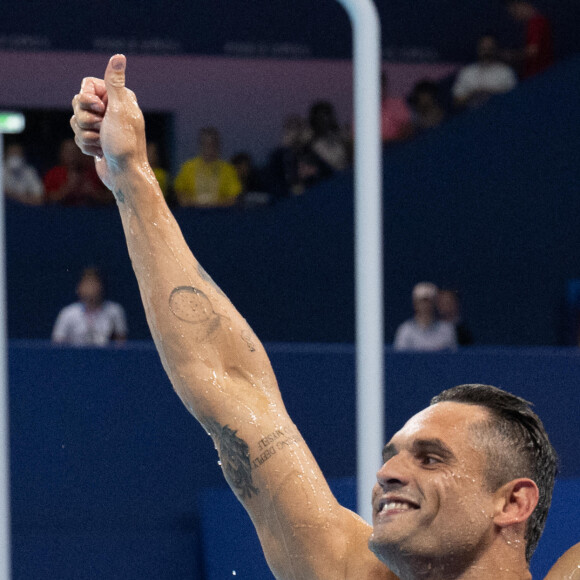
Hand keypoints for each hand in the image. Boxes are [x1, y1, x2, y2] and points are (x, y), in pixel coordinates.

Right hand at [71, 55, 146, 190]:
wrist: (124, 175)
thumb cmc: (124, 143)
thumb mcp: (119, 110)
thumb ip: (114, 83)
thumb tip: (119, 56)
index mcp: (119, 98)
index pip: (87, 84)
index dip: (86, 98)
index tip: (98, 109)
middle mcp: (111, 109)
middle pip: (77, 103)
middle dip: (85, 119)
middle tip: (102, 129)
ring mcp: (103, 125)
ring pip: (75, 121)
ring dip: (86, 135)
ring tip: (102, 143)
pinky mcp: (96, 139)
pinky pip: (78, 136)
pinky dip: (87, 145)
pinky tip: (100, 152)